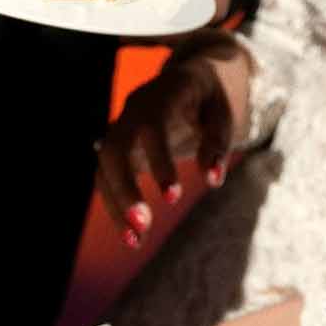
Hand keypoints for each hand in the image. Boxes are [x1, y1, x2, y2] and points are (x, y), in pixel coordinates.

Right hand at [95, 36, 249, 243]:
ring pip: (104, 169)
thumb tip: (213, 180)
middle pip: (114, 150)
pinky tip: (133, 238)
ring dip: (116, 207)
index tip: (173, 199)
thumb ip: (217, 143)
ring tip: (135, 243)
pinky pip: (106, 182)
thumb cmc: (207, 100)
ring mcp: (119, 131)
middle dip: (125, 190)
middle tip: (143, 225)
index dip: (158, 162)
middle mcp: (132, 111)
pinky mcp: (115, 154)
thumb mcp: (221, 114)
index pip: (151, 128)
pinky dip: (116, 210)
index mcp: (161, 94)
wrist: (185, 82)